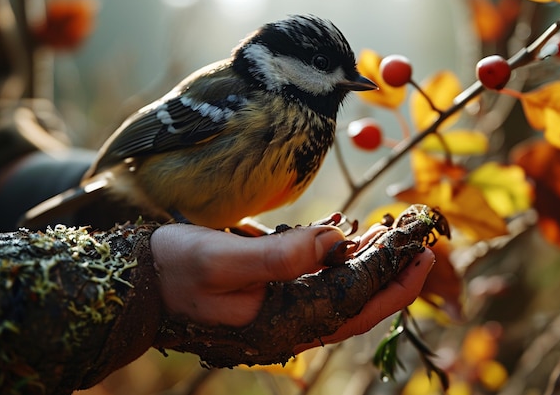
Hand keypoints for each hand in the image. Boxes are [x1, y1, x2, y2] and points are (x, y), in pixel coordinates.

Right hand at [151, 223, 434, 353]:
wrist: (139, 278)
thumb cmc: (175, 269)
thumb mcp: (222, 260)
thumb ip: (281, 255)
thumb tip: (336, 239)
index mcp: (281, 325)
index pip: (352, 305)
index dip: (391, 279)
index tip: (421, 250)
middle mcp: (287, 324)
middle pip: (355, 304)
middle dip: (390, 274)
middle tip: (418, 243)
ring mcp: (278, 309)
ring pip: (337, 291)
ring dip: (365, 263)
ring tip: (389, 234)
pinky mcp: (269, 292)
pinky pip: (314, 279)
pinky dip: (334, 257)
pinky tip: (343, 233)